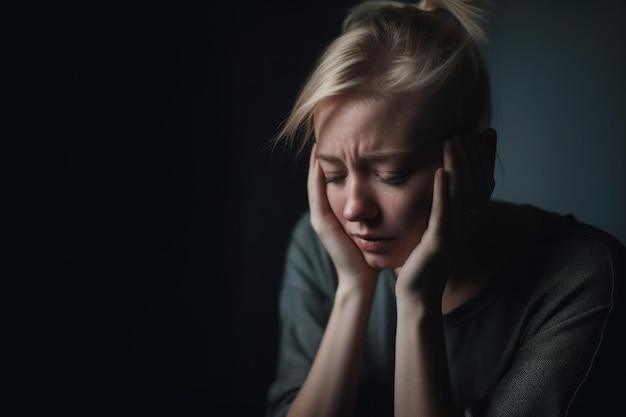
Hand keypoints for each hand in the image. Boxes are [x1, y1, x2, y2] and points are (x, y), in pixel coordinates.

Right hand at [307, 143, 379, 291]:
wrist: (362, 279)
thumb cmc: (370, 252)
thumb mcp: (371, 223)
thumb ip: (373, 207)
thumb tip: (390, 186)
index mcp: (336, 209)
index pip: (332, 177)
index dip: (335, 158)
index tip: (341, 136)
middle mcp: (325, 211)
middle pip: (320, 176)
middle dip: (322, 154)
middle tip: (325, 129)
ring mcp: (320, 216)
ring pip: (314, 181)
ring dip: (315, 160)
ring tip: (319, 137)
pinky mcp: (322, 222)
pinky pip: (316, 193)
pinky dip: (316, 175)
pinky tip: (318, 159)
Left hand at [395, 130, 496, 303]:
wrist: (420, 291)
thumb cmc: (427, 255)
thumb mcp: (442, 224)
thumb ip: (449, 201)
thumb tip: (451, 175)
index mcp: (471, 218)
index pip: (482, 181)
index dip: (482, 157)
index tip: (478, 132)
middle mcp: (469, 223)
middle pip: (474, 182)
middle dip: (470, 154)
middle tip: (463, 129)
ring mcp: (456, 233)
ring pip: (461, 193)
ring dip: (458, 165)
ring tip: (451, 141)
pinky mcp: (439, 242)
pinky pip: (443, 213)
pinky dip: (443, 192)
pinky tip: (441, 172)